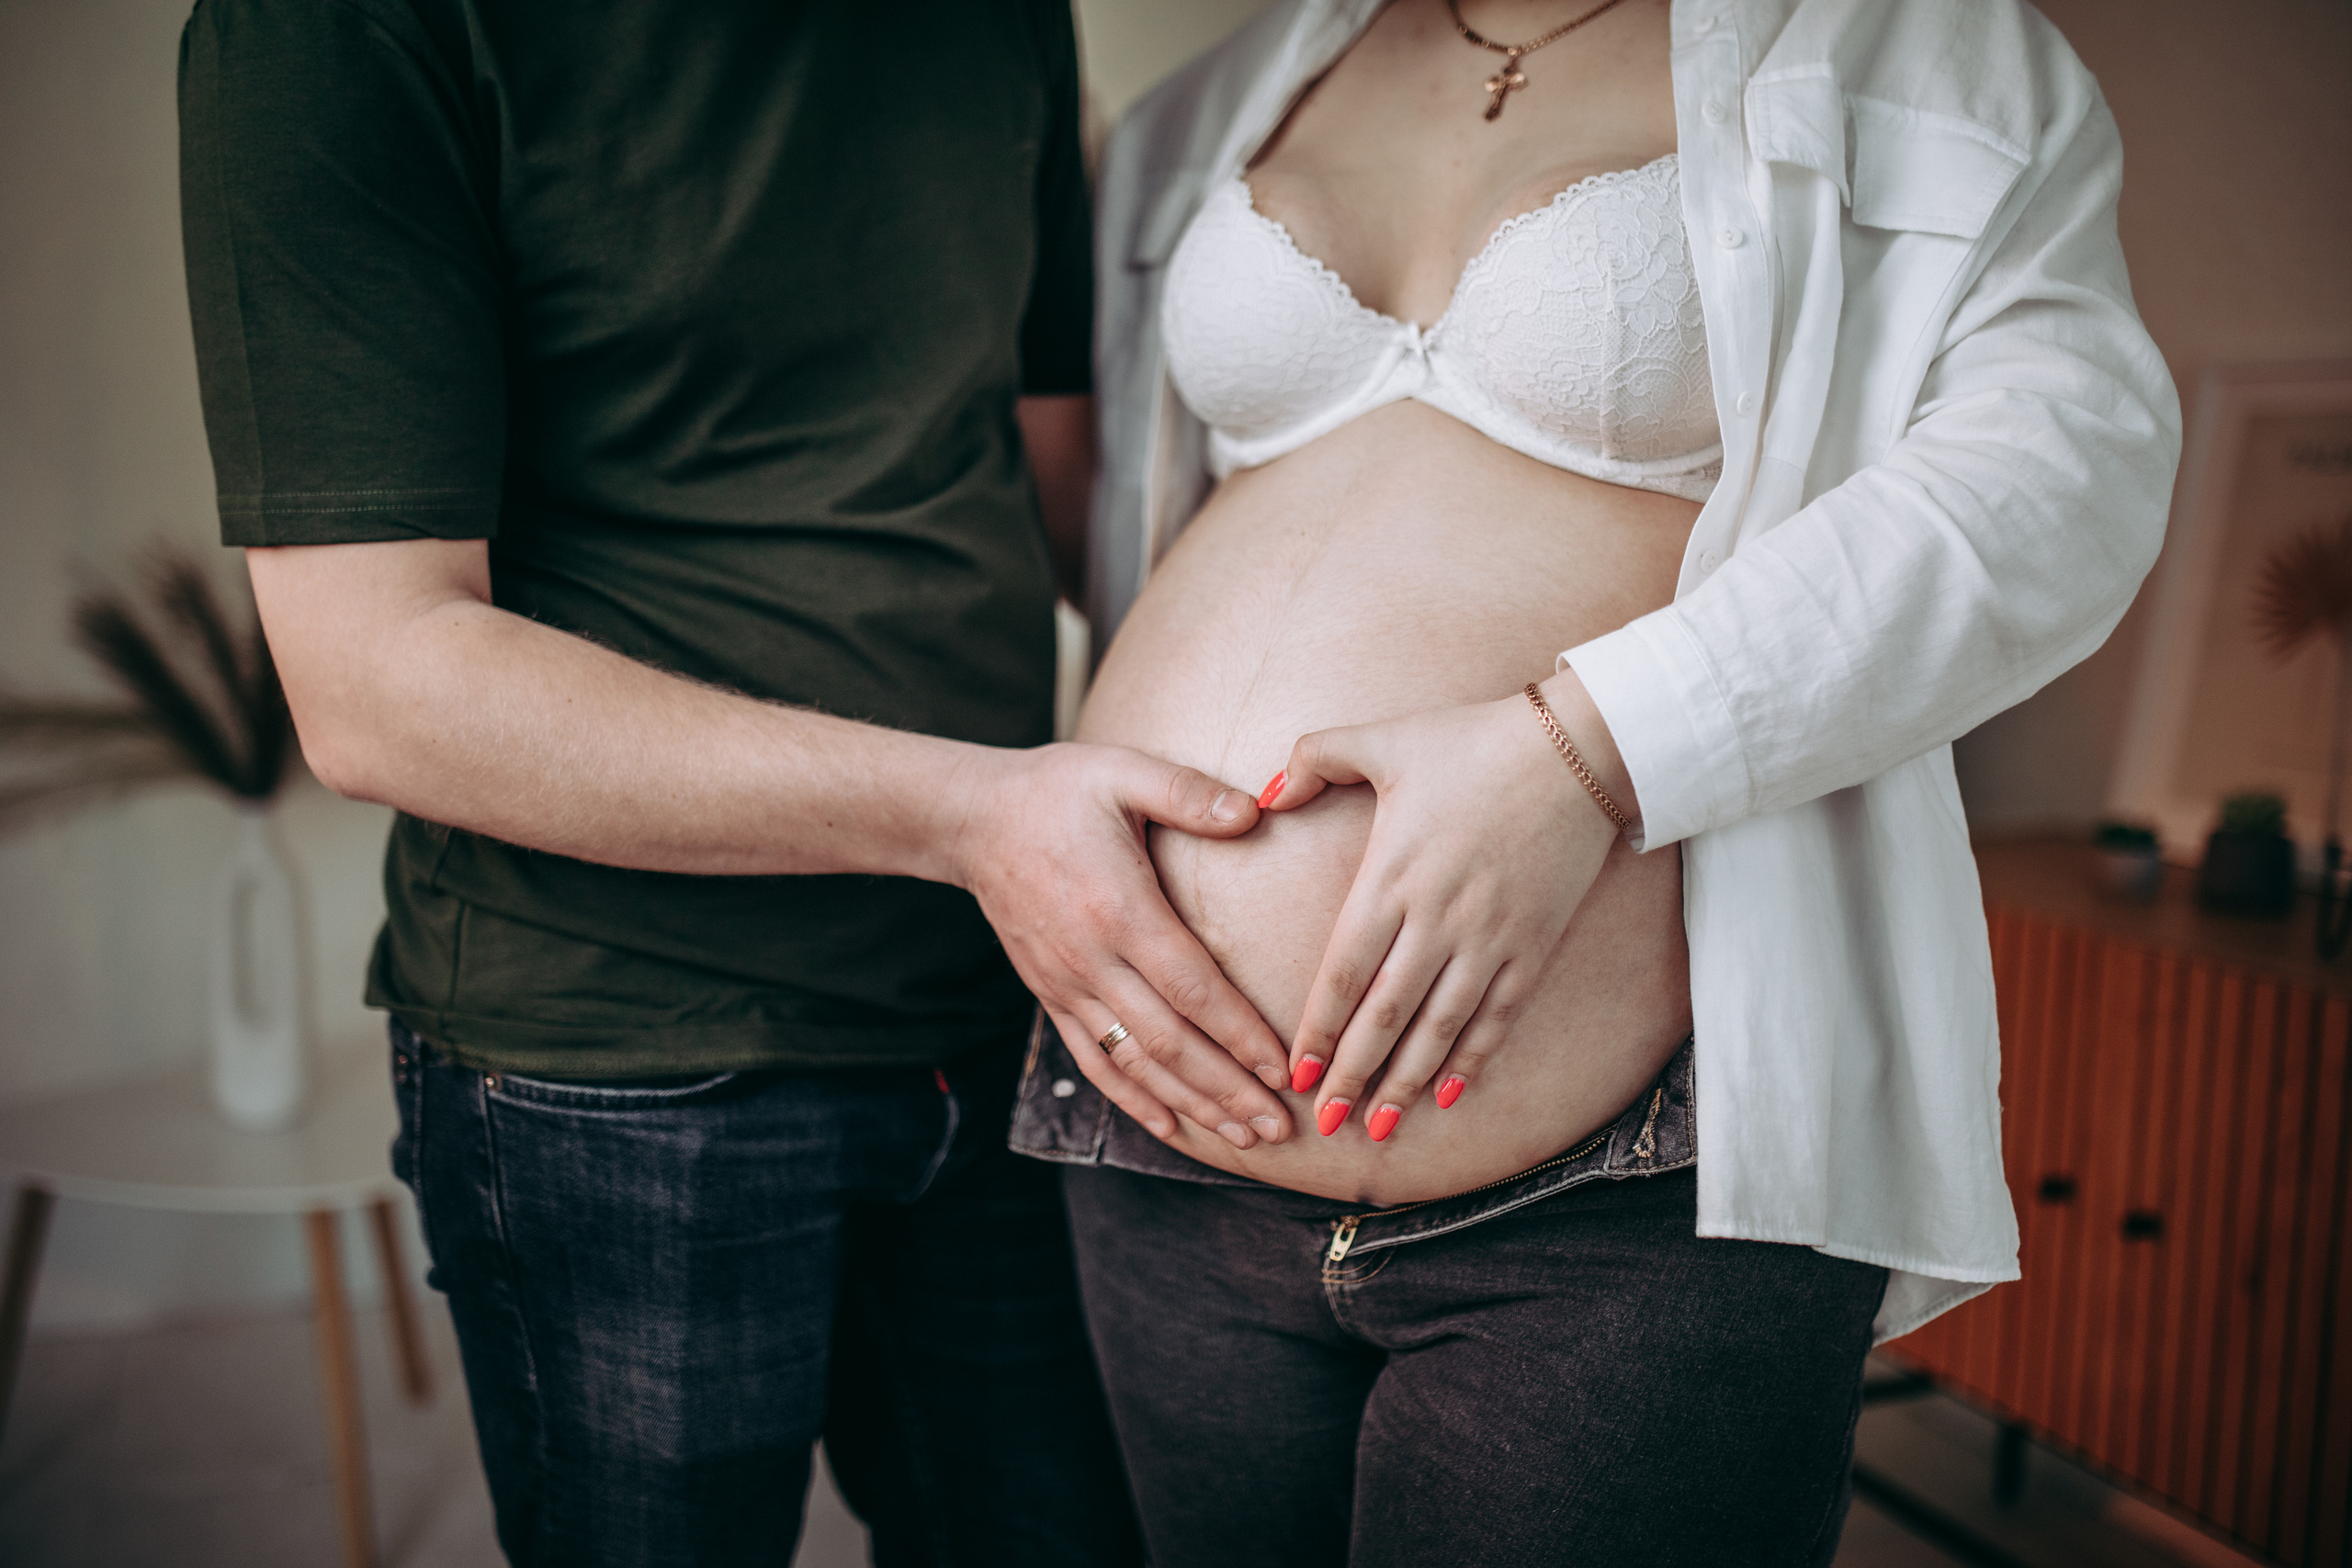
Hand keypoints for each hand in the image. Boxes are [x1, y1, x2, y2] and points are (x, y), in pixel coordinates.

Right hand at [947, 742, 1294, 1146]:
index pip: (1192, 987)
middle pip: (1169, 1042)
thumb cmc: (1057, 790)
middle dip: (1228, 1088)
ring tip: (1245, 1135)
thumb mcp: (1122, 770)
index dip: (1240, 1033)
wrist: (973, 820)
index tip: (1284, 1067)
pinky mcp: (1052, 996)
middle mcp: (1092, 959)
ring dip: (1192, 1104)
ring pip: (1135, 1062)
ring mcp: (1068, 985)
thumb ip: (1188, 792)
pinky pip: (1095, 1061)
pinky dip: (1134, 1100)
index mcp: (1119, 908)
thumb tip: (1254, 811)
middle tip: (1279, 1123)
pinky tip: (1172, 1125)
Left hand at [1259, 672, 1635, 1143]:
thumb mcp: (1382, 737)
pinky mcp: (1533, 944)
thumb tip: (1263, 795)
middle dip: (1352, 1075)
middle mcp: (1438, 918)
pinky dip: (1474, 1059)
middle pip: (1386, 1015)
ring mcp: (1490, 937)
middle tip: (1326, 1124)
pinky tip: (1450, 1094)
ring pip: (1441, 1028)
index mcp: (1392, 876)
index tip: (1297, 1073)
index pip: (1343, 972)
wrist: (1578, 749)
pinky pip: (1498, 1016)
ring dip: (1407, 1082)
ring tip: (1380, 1128)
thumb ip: (1313, 758)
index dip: (1319, 1029)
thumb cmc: (1472, 740)